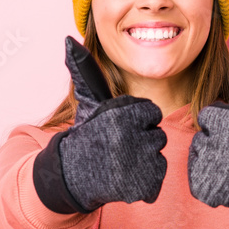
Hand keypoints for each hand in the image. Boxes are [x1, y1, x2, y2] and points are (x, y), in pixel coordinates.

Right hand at [32, 36, 167, 213]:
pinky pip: (158, 178)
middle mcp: (130, 140)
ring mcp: (137, 166)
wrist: (72, 177)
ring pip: (159, 156)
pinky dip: (146, 180)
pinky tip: (125, 177)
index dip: (137, 119)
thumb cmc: (86, 135)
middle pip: (157, 135)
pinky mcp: (142, 188)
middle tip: (119, 147)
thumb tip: (70, 41)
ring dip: (144, 160)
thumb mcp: (88, 102)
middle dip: (142, 140)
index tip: (120, 127)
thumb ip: (86, 71)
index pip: (151, 112)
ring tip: (121, 162)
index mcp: (121, 116)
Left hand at [187, 37, 228, 217]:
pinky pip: (197, 182)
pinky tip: (227, 180)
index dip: (222, 122)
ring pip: (197, 159)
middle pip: (201, 139)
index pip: (208, 117)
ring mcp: (222, 175)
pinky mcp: (213, 195)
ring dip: (211, 162)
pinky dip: (208, 182)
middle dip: (215, 142)